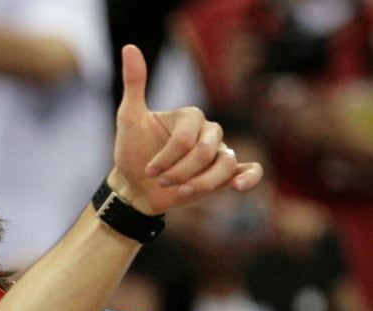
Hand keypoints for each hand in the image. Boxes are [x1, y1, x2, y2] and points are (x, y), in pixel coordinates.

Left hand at [111, 45, 262, 213]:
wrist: (136, 186)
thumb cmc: (133, 152)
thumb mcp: (129, 118)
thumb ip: (134, 84)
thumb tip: (129, 47)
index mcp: (191, 116)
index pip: (186, 138)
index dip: (166, 158)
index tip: (148, 170)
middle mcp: (210, 130)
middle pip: (206, 152)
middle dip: (179, 172)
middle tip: (160, 180)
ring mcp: (220, 151)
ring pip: (225, 165)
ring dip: (200, 184)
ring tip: (180, 192)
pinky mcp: (226, 173)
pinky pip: (251, 170)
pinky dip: (249, 178)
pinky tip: (238, 187)